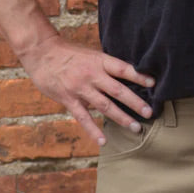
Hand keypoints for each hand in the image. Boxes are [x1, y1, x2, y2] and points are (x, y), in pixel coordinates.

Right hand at [18, 34, 155, 144]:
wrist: (40, 51)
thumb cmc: (67, 53)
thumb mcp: (89, 54)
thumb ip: (105, 66)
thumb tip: (126, 77)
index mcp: (98, 61)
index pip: (123, 68)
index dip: (138, 76)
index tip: (153, 84)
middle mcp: (91, 75)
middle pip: (117, 90)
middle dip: (135, 102)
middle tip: (149, 113)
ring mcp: (80, 88)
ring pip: (104, 106)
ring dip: (121, 118)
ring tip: (135, 128)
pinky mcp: (69, 99)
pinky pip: (83, 118)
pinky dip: (93, 130)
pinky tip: (103, 141)